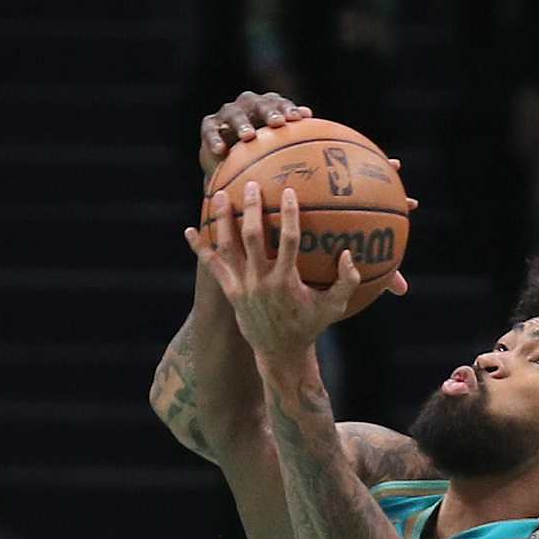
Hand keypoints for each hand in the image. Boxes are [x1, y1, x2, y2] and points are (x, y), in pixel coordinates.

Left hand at [186, 177, 406, 358]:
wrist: (280, 353)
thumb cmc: (310, 326)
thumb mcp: (333, 307)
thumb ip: (346, 282)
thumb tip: (349, 254)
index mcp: (286, 281)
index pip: (289, 241)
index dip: (289, 214)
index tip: (288, 191)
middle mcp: (261, 281)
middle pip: (252, 237)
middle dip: (250, 208)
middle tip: (250, 185)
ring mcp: (242, 286)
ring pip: (228, 247)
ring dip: (222, 220)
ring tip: (218, 195)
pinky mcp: (230, 292)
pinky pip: (212, 267)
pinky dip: (200, 249)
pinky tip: (190, 231)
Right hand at [199, 91, 313, 180]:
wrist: (229, 167)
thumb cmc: (260, 159)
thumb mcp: (278, 153)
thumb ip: (298, 145)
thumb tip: (322, 140)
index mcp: (267, 108)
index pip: (279, 103)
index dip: (288, 108)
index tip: (298, 119)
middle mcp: (248, 106)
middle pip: (258, 103)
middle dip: (268, 111)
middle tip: (277, 124)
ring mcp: (227, 114)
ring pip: (234, 113)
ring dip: (242, 123)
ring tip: (249, 137)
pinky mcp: (209, 125)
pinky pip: (210, 130)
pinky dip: (215, 139)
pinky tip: (221, 151)